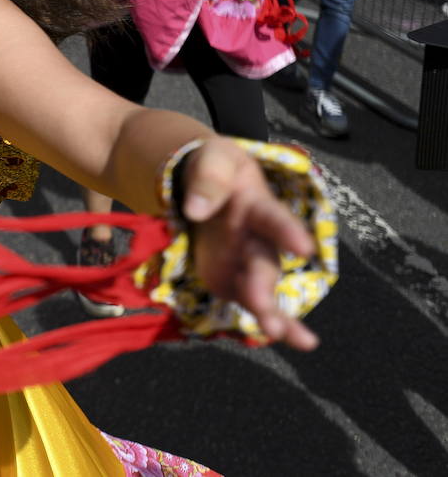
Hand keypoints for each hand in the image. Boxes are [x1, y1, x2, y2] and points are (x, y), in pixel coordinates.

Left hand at [180, 138, 318, 350]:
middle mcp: (260, 239)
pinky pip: (254, 305)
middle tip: (261, 304)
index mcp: (257, 205)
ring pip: (263, 290)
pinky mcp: (234, 280)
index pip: (272, 218)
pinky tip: (298, 342)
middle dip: (264, 285)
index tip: (304, 247)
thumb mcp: (211, 160)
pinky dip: (276, 324)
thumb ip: (208, 178)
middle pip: (265, 264)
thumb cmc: (214, 168)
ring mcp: (249, 262)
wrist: (203, 182)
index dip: (287, 232)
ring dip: (268, 311)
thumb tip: (196, 209)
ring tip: (274, 331)